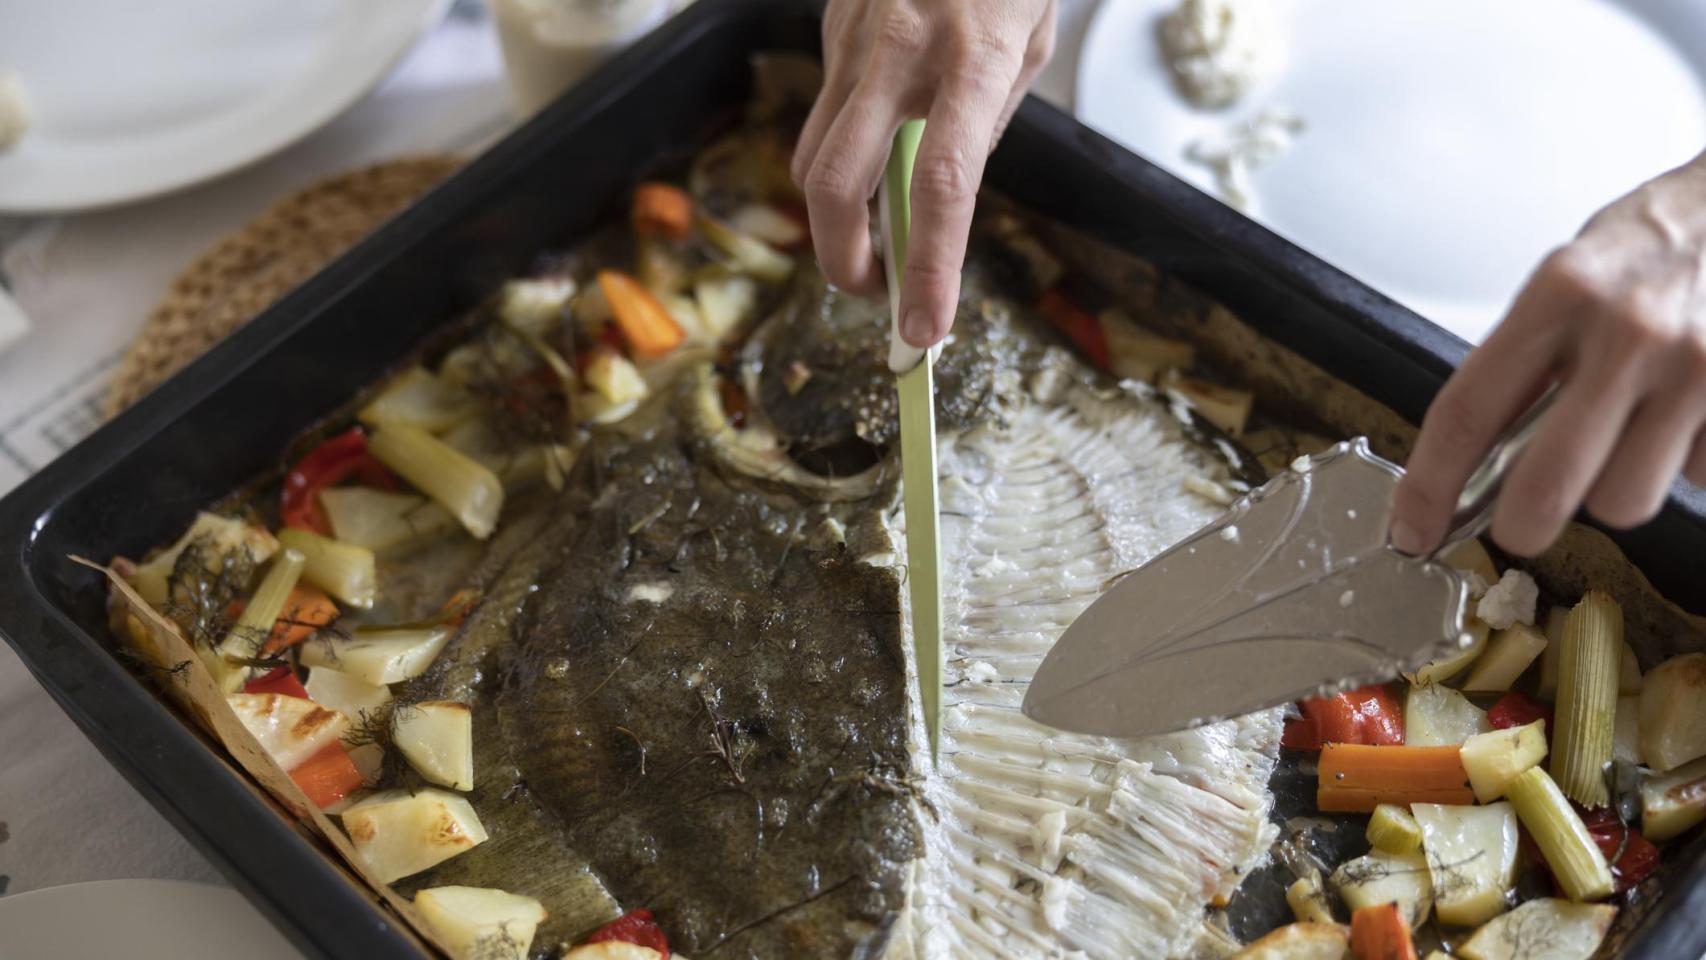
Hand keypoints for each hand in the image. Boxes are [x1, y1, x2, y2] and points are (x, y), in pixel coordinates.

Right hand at [791, 0, 1056, 347]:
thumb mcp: (1027, 48)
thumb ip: (983, 124)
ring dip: (835, 213)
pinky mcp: (829, 28)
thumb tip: (936, 202)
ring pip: (813, 154)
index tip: (923, 328)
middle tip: (870, 290)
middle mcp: (899, 50)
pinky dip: (842, 152)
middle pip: (834, 182)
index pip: (944, 184)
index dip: (929, 266)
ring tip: (872, 235)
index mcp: (973, 58)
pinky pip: (825, 112)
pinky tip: (877, 145)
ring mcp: (852, 37)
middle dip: (841, 257)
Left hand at [1392, 152, 1705, 556]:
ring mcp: (1698, 367)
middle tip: (1519, 522)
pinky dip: (1681, 464)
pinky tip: (1684, 416)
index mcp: (1561, 294)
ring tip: (1625, 435)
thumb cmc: (1653, 246)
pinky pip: (1695, 478)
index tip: (1411, 529)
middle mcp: (1629, 332)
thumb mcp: (1568, 278)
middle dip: (1521, 526)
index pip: (1467, 412)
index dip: (1429, 486)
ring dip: (1613, 489)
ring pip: (1624, 499)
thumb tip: (1474, 461)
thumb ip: (1523, 361)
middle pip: (1547, 485)